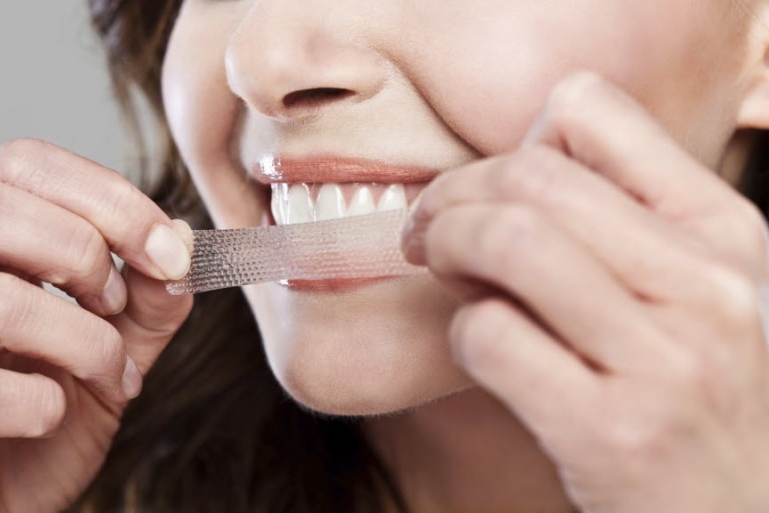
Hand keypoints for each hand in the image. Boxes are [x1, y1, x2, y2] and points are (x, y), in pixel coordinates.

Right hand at [0, 139, 192, 511]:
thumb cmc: (35, 420)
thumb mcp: (110, 349)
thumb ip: (147, 299)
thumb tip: (182, 244)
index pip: (20, 164)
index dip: (107, 196)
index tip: (169, 251)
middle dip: (77, 245)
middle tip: (116, 300)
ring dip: (82, 339)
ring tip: (109, 373)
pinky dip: (39, 404)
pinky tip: (53, 415)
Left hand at [404, 72, 768, 512]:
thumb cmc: (699, 400)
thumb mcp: (698, 295)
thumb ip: (620, 228)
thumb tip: (501, 180)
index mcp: (726, 233)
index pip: (591, 111)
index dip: (516, 143)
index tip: (489, 193)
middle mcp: (710, 286)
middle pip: (531, 177)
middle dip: (450, 197)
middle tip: (426, 234)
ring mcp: (669, 361)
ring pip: (509, 242)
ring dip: (446, 250)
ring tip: (443, 277)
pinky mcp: (615, 433)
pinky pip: (492, 338)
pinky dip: (460, 335)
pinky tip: (481, 353)